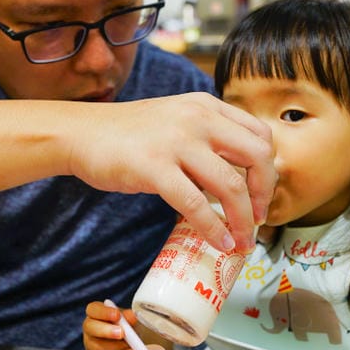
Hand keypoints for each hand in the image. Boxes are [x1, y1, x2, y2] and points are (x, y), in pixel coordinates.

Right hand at [67, 93, 274, 252]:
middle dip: (263, 194)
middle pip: (257, 157)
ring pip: (231, 184)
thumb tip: (236, 179)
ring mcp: (176, 141)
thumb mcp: (176, 120)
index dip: (268, 171)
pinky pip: (196, 205)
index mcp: (207, 106)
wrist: (81, 133)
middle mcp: (198, 118)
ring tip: (240, 241)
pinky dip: (213, 229)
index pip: (260, 135)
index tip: (260, 196)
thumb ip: (206, 138)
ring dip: (242, 220)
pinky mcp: (154, 167)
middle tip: (256, 219)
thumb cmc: (128, 135)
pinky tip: (217, 243)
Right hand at [82, 300, 126, 349]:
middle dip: (107, 331)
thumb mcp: (129, 318)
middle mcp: (90, 328)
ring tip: (129, 346)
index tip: (117, 315)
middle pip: (90, 328)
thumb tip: (131, 317)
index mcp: (95, 313)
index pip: (93, 309)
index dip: (103, 312)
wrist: (131, 341)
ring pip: (97, 347)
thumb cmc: (127, 325)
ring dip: (114, 347)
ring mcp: (91, 344)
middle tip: (122, 333)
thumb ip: (129, 317)